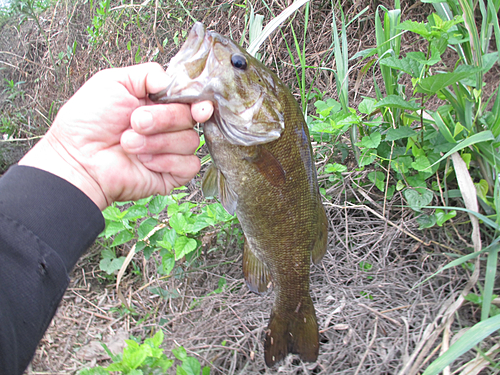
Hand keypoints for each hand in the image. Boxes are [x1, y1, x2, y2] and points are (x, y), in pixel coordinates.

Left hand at [19, 63, 212, 209]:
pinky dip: (166, 161)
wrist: (78, 159)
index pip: (190, 99)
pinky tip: (145, 162)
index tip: (196, 107)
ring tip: (128, 143)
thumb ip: (147, 73)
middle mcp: (166, 126)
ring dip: (157, 142)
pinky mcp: (171, 174)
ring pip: (190, 141)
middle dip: (163, 118)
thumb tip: (172, 81)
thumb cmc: (87, 123)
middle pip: (190, 117)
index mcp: (156, 103)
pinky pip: (189, 165)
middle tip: (135, 122)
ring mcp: (170, 150)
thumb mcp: (112, 82)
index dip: (197, 102)